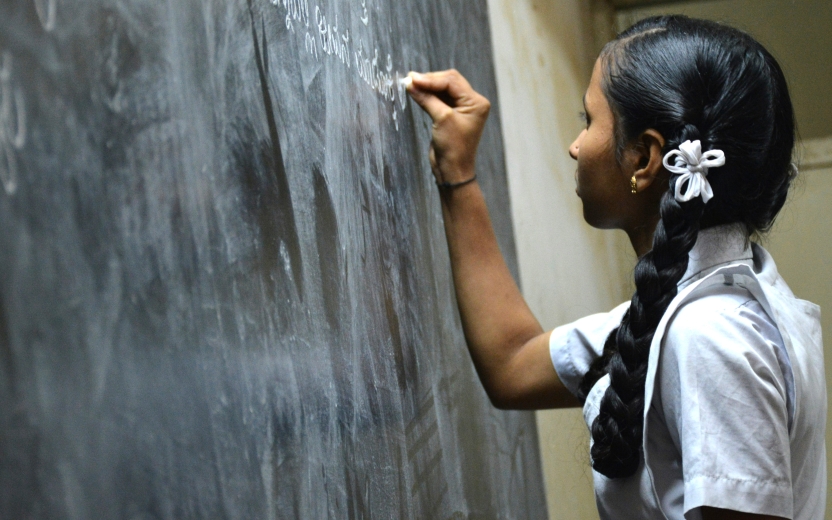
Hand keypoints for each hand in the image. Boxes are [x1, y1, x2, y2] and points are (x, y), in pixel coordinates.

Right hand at [406, 70, 490, 184]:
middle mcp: (471, 102)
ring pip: (443, 89)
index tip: (412, 79)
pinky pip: (439, 98)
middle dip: (429, 80)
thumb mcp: (441, 119)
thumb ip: (427, 98)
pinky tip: (416, 92)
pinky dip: (428, 95)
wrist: (453, 170)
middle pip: (448, 82)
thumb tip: (411, 83)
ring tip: (410, 84)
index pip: (452, 81)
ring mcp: (461, 108)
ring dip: (427, 86)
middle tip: (410, 80)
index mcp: (476, 102)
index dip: (431, 79)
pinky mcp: (451, 114)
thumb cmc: (453, 147)